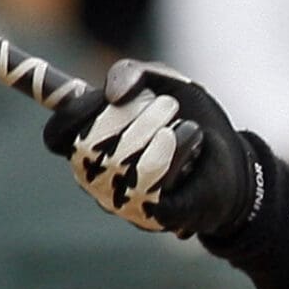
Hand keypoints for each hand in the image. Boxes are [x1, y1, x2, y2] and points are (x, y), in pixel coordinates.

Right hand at [43, 59, 256, 238]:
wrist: (232, 162)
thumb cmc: (188, 122)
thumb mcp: (162, 83)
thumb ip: (131, 72)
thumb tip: (112, 93)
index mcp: (89, 147)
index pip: (56, 135)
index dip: (71, 112)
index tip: (102, 94)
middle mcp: (97, 179)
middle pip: (86, 144)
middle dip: (130, 114)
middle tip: (166, 104)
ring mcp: (121, 201)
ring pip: (119, 162)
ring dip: (155, 128)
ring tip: (181, 121)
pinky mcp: (151, 216)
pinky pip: (150, 179)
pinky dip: (175, 147)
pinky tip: (191, 137)